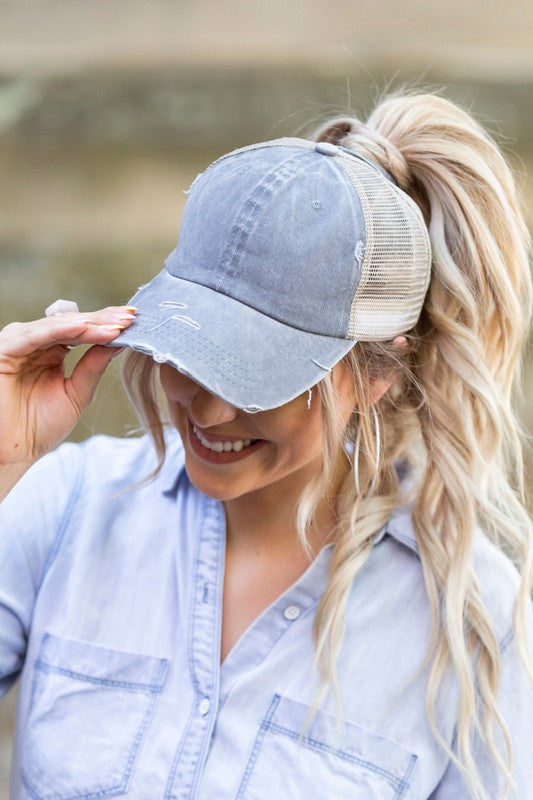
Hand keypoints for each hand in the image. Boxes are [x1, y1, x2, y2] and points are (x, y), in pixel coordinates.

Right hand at [0, 306, 135, 469]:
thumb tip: (119, 341)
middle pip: (72, 323)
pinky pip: (36, 335)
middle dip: (102, 320)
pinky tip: (86, 327)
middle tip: (130, 317)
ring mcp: (18, 345)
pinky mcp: (4, 350)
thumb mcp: (76, 393)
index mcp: (50, 352)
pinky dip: (61, 329)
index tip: (134, 321)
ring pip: (57, 326)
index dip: (106, 325)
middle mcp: (34, 344)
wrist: (14, 454)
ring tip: (115, 325)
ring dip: (88, 323)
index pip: (81, 331)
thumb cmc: (39, 428)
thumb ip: (93, 366)